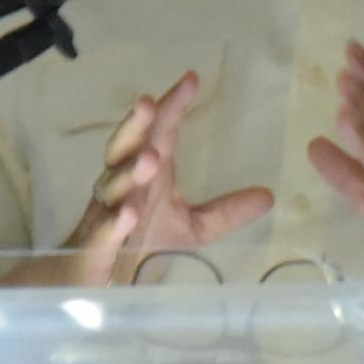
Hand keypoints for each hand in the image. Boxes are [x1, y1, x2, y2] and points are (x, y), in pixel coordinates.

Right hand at [59, 71, 271, 284]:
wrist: (99, 283)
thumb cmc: (142, 244)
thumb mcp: (192, 228)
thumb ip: (225, 211)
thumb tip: (268, 195)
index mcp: (148, 174)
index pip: (160, 132)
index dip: (172, 106)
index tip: (191, 80)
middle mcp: (124, 186)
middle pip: (125, 148)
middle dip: (136, 125)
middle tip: (150, 103)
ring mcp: (106, 214)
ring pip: (113, 186)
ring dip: (130, 171)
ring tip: (151, 158)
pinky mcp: (95, 246)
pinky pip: (104, 230)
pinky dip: (114, 221)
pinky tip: (128, 213)